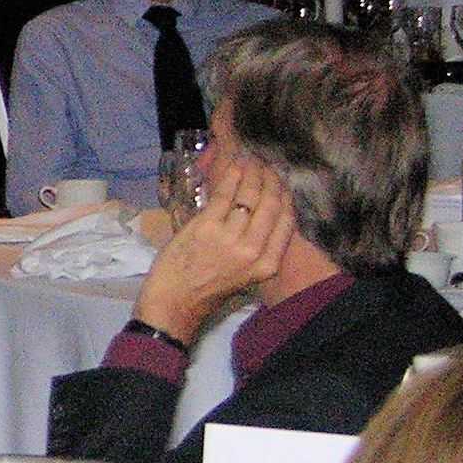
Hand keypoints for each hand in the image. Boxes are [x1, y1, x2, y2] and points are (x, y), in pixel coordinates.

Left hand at [133, 158, 293, 344]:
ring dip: (252, 173)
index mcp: (267, 265)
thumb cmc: (208, 287)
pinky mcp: (206, 227)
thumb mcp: (245, 273)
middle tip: (266, 164)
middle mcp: (254, 251)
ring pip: (249, 196)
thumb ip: (257, 247)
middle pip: (271, 205)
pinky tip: (235, 165)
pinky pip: (224, 194)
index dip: (285, 196)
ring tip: (251, 160)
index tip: (281, 181)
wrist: (177, 301)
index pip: (286, 221)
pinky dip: (231, 176)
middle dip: (271, 180)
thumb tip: (262, 211)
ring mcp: (230, 238)